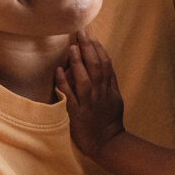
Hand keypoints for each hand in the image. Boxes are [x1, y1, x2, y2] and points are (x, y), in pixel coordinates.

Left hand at [55, 30, 124, 159]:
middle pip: (96, 66)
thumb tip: (104, 62)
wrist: (107, 143)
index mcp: (109, 88)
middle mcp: (100, 93)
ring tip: (72, 47)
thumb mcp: (115, 98)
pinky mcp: (77, 113)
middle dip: (89, 48)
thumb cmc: (110, 120)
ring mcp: (89, 103)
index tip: (91, 34)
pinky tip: (59, 71)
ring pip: (85, 79)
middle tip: (81, 31)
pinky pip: (70, 96)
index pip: (105, 63)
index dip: (98, 48)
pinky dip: (64, 83)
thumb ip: (109, 81)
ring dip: (79, 62)